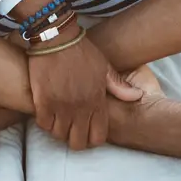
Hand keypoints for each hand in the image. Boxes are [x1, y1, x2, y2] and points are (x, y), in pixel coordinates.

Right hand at [27, 30, 144, 150]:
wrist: (57, 38)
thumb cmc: (82, 51)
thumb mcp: (103, 67)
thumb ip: (118, 86)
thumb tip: (137, 96)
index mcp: (96, 101)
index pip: (98, 137)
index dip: (93, 138)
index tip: (88, 131)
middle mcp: (79, 108)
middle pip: (78, 142)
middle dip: (76, 139)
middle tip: (72, 128)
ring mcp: (60, 106)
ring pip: (59, 135)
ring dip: (60, 130)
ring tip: (59, 120)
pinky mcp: (43, 101)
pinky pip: (43, 124)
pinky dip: (45, 121)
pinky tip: (47, 112)